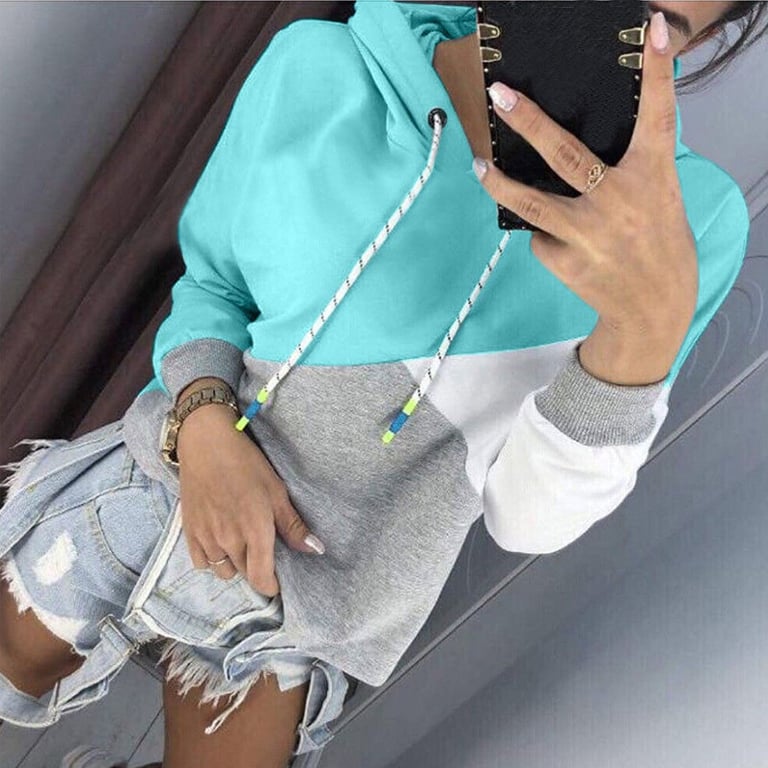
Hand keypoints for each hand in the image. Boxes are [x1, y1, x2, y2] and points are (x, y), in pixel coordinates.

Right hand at [176, 402, 324, 595]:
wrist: (207, 444)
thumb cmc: (247, 464)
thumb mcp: (277, 491)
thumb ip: (293, 525)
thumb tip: (315, 550)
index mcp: (255, 531)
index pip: (261, 578)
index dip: (271, 586)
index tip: (277, 581)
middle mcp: (229, 540)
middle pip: (245, 574)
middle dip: (256, 570)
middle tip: (263, 552)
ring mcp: (206, 537)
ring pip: (223, 570)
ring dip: (235, 565)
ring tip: (242, 546)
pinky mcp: (189, 531)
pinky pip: (201, 562)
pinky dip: (212, 559)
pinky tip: (220, 542)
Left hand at [475, 12, 697, 367]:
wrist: (653, 310)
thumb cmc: (658, 247)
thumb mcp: (659, 201)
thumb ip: (629, 173)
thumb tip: (575, 155)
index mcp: (652, 179)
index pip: (658, 117)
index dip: (657, 73)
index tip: (654, 31)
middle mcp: (619, 202)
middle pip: (566, 154)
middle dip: (529, 121)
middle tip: (500, 95)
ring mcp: (589, 234)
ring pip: (532, 203)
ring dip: (500, 184)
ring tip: (479, 166)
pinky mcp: (565, 261)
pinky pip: (541, 237)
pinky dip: (545, 236)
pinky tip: (566, 246)